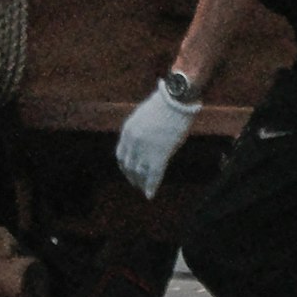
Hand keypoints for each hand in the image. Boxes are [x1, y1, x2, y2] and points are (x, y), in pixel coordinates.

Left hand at [115, 78, 198, 195]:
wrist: (175, 101)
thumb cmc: (164, 105)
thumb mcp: (144, 117)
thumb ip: (140, 131)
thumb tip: (144, 143)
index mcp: (127, 132)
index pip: (121, 155)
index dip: (124, 166)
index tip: (128, 171)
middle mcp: (132, 143)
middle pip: (128, 166)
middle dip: (131, 176)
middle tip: (136, 183)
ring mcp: (145, 150)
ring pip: (139, 173)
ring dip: (140, 183)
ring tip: (143, 189)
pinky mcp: (159, 155)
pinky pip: (153, 175)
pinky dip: (151, 187)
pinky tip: (150, 195)